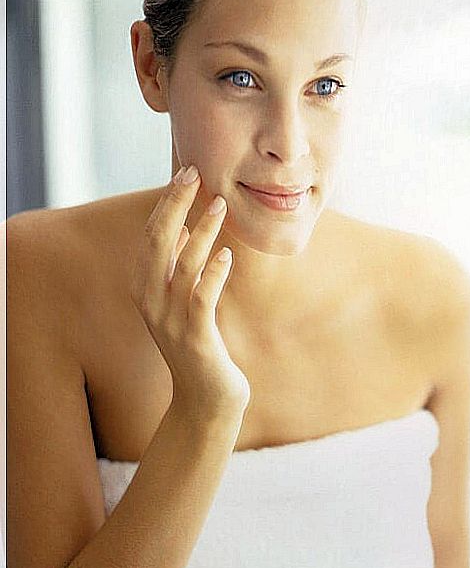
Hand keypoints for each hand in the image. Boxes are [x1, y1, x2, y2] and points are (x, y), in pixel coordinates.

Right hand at [131, 165, 250, 424]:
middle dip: (175, 204)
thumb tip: (180, 226)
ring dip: (201, 231)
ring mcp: (170, 319)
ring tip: (220, 205)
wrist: (205, 396)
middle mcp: (151, 300)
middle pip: (158, 241)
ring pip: (182, 265)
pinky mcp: (194, 336)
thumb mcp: (181, 299)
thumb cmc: (197, 343)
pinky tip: (227, 255)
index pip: (151, 234)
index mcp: (145, 287)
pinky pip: (201, 298)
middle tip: (195, 173)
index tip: (187, 171)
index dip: (167, 201)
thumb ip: (177, 266)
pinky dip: (213, 274)